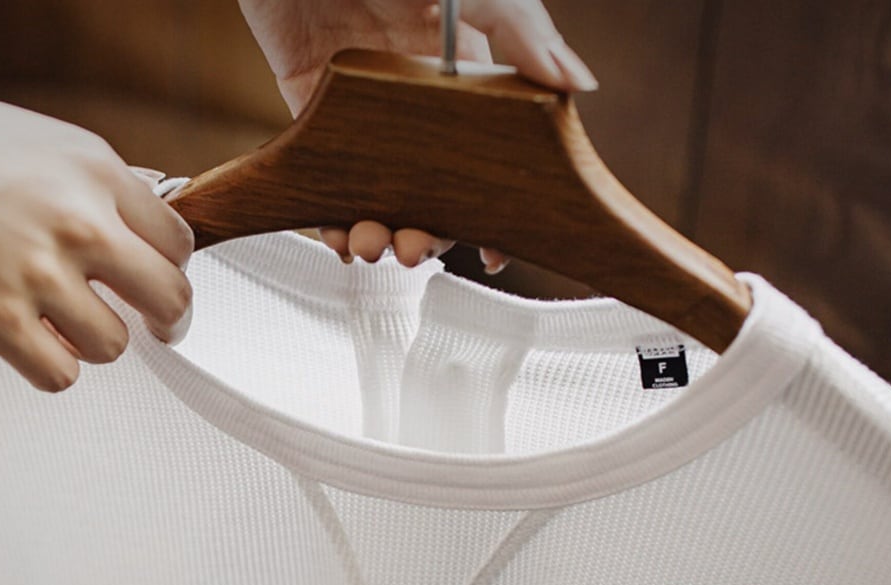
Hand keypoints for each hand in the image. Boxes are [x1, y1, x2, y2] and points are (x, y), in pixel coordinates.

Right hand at [0, 31, 193, 391]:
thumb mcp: (38, 142)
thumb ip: (92, 192)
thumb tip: (132, 240)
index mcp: (96, 169)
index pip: (179, 242)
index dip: (167, 269)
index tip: (152, 284)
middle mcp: (78, 219)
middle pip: (169, 300)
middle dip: (160, 321)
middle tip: (144, 325)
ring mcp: (39, 272)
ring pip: (113, 346)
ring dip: (87, 343)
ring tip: (52, 320)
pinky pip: (60, 375)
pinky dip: (47, 366)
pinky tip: (23, 339)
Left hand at [238, 0, 597, 269]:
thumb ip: (517, 28)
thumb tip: (579, 85)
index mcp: (464, 66)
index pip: (493, 149)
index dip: (496, 203)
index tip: (498, 250)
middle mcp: (418, 92)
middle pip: (435, 184)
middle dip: (430, 228)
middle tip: (417, 248)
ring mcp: (364, 104)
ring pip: (382, 189)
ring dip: (381, 228)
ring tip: (374, 244)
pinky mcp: (311, 107)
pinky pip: (327, 174)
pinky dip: (332, 214)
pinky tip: (339, 236)